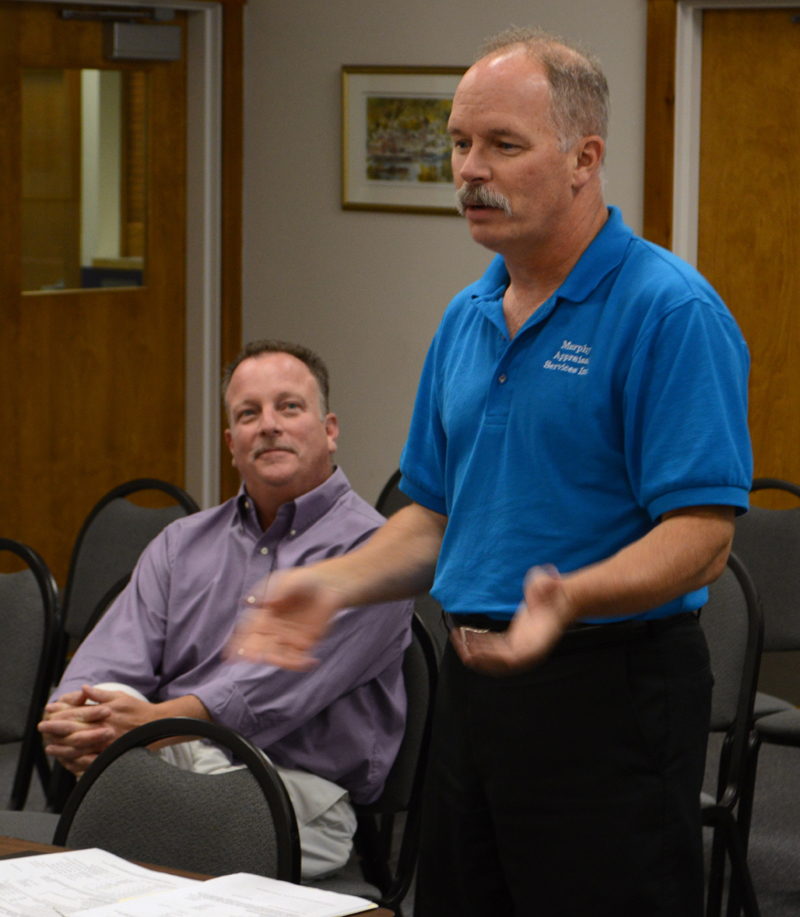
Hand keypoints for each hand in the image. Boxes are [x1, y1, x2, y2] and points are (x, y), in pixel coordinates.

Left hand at [39, 685, 157, 774]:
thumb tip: (83, 688)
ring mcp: (106, 744)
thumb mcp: (120, 696)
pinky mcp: (110, 755)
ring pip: (79, 748)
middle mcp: (103, 729)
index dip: (61, 711)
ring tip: (50, 747)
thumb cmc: (138, 709)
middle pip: (74, 730)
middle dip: (56, 729)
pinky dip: (77, 763)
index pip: (77, 712)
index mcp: (104, 713)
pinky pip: (90, 762)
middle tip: (42, 727)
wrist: (156, 725)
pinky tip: (67, 762)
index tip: (49, 710)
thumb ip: (100, 694)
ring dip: (62, 748)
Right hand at [225, 567, 345, 670]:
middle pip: (259, 647)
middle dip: (254, 654)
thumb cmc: (301, 581)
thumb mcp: (288, 581)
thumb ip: (276, 591)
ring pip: (277, 656)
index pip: (246, 633)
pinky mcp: (304, 644)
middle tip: (254, 657)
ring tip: (275, 660)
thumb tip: (259, 603)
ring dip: (276, 660)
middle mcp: (272, 631)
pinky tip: (311, 660)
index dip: (237, 644)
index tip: (232, 653)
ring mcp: (288, 639)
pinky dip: (301, 664)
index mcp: (262, 617)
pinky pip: (298, 659)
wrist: (326, 585)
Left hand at [451, 566, 573, 675]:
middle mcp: (528, 652)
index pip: (512, 659)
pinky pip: (494, 651)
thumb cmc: (555, 595)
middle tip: (459, 642)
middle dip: (477, 655)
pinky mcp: (514, 644)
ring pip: (493, 659)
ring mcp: (520, 650)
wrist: (561, 600)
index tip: (474, 652)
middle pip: (498, 664)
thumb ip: (545, 585)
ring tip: (457, 637)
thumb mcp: (550, 586)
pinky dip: (479, 645)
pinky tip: (467, 634)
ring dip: (474, 651)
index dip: (492, 658)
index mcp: (536, 644)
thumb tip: (548, 581)